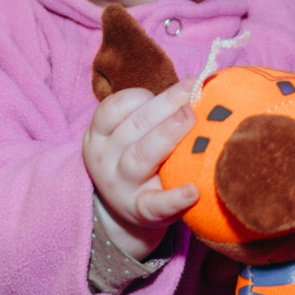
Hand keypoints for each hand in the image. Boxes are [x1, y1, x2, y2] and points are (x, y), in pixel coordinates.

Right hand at [82, 81, 202, 258]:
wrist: (127, 210)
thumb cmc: (136, 159)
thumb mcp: (129, 135)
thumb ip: (151, 112)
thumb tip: (195, 82)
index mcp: (99, 135)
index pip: (112, 109)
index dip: (141, 95)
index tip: (175, 88)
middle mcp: (105, 159)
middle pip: (133, 127)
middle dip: (163, 106)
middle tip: (190, 92)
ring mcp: (120, 186)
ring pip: (139, 158)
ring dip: (165, 135)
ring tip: (190, 119)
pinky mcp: (140, 212)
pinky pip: (155, 205)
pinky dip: (174, 198)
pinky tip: (193, 190)